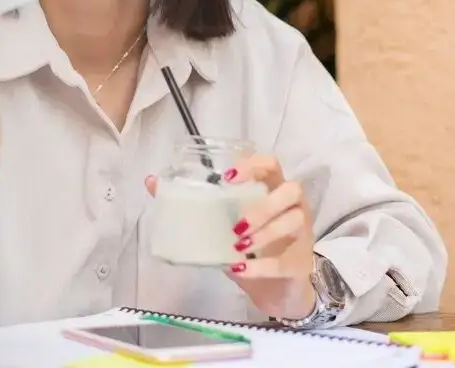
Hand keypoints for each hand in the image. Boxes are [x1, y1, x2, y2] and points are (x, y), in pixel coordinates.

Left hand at [145, 155, 315, 319]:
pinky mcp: (301, 264)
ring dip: (265, 232)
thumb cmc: (249, 249)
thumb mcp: (220, 227)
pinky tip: (241, 269)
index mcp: (272, 191)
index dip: (252, 165)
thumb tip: (152, 182)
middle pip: (291, 190)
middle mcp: (293, 207)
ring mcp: (302, 234)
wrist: (275, 291)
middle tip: (236, 224)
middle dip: (262, 206)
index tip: (228, 177)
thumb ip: (194, 206)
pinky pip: (286, 261)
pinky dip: (260, 266)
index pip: (270, 164)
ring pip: (294, 221)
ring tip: (238, 245)